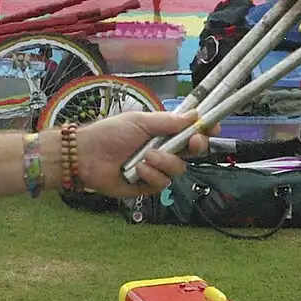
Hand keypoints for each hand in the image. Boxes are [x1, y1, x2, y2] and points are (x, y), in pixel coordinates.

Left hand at [73, 112, 209, 197]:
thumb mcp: (140, 121)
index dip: (204, 130)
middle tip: (191, 143)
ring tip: (145, 157)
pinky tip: (136, 169)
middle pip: (192, 152)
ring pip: (178, 169)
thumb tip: (194, 115)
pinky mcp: (147, 186)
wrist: (87, 155)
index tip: (213, 127)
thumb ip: (168, 121)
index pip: (190, 131)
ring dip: (163, 161)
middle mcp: (163, 150)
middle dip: (195, 146)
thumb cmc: (110, 133)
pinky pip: (161, 183)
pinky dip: (150, 174)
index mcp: (163, 132)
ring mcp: (156, 169)